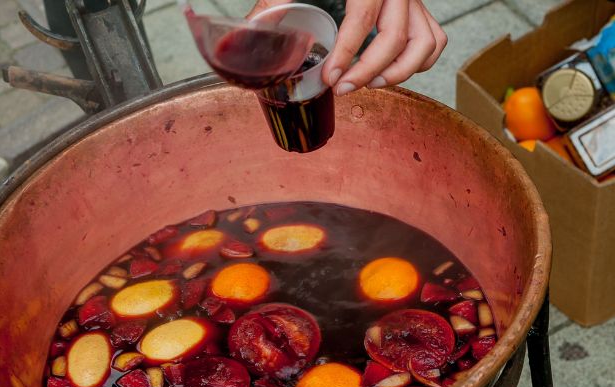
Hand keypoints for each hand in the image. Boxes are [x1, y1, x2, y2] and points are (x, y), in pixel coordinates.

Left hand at [248, 0, 446, 95]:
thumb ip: (272, 6)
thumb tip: (244, 41)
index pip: (363, 18)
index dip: (347, 53)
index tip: (331, 78)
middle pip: (397, 37)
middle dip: (368, 71)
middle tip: (343, 88)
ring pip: (424, 43)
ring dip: (399, 71)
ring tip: (370, 84)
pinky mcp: (417, 9)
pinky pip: (433, 40)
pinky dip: (418, 63)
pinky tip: (388, 73)